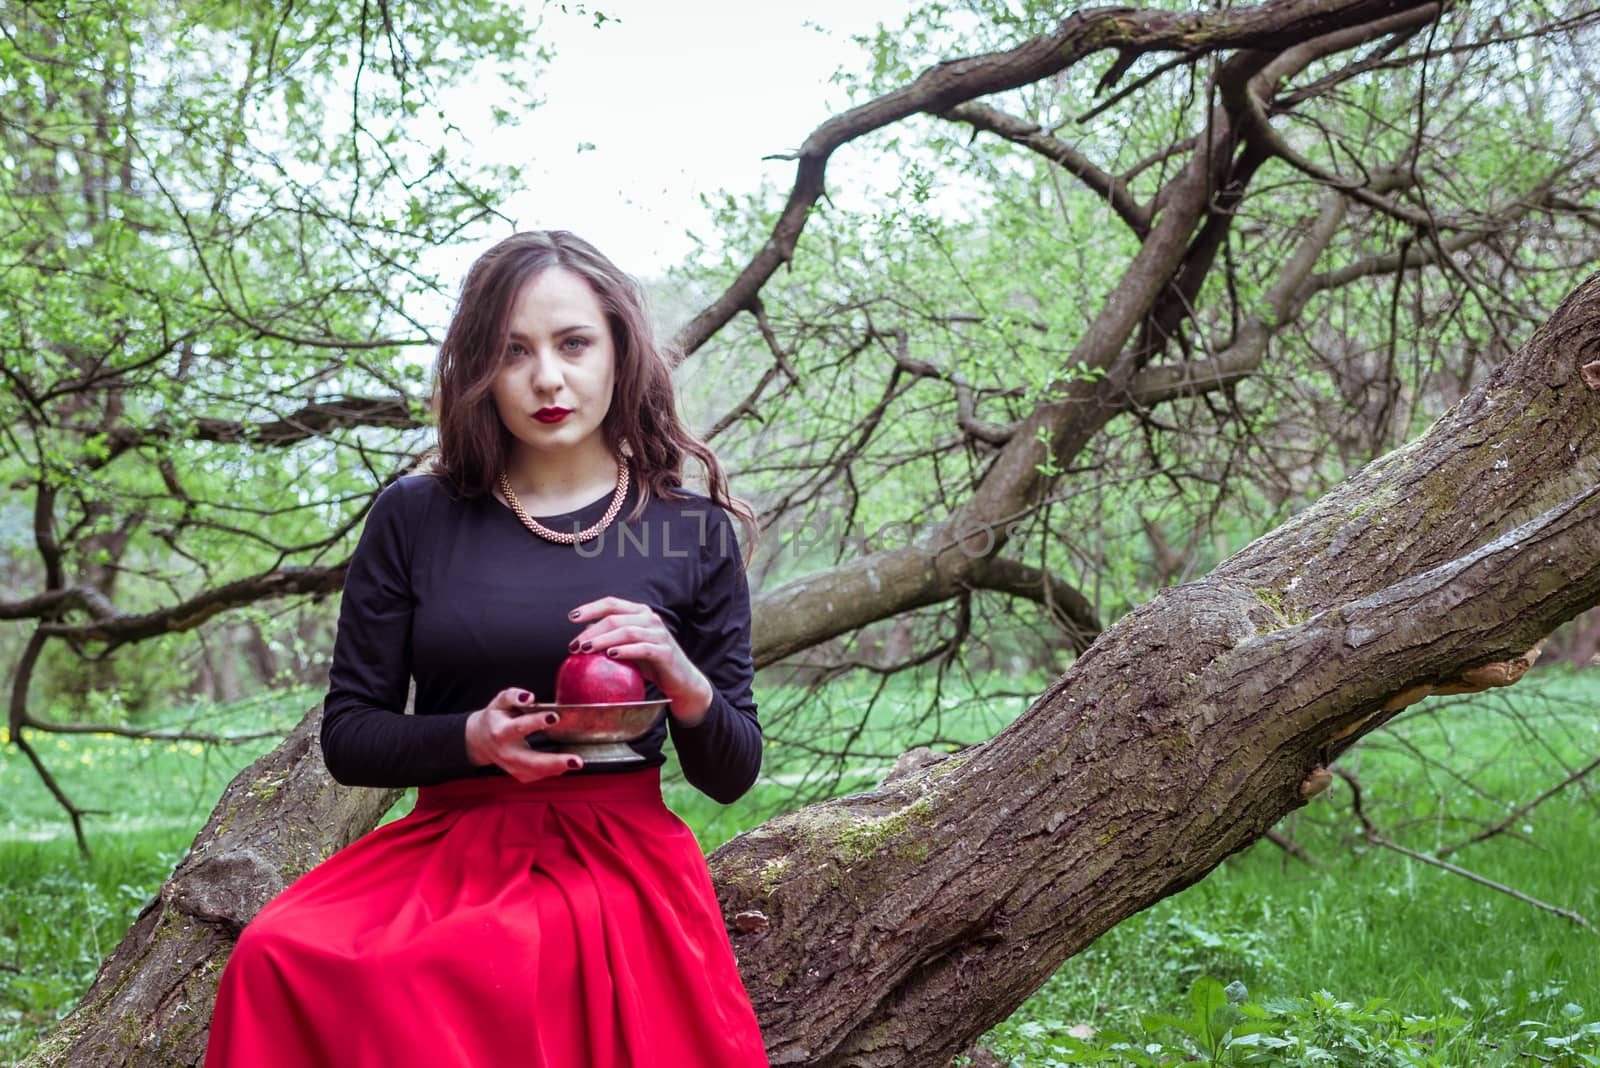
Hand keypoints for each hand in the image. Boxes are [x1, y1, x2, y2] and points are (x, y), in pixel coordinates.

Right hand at [464, 687, 582, 780]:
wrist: (480, 740)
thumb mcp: (499, 702)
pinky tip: (567, 764)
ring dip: (558, 769)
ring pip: (536, 772)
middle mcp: (506, 753)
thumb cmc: (496, 718)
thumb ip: (513, 696)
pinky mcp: (519, 775)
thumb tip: (529, 697)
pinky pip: (539, 775)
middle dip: (554, 761)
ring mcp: (512, 767)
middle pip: (531, 761)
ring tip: (576, 763)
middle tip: (576, 761)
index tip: (554, 717)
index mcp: (501, 732)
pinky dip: (554, 771)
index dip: (535, 722)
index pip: (519, 727)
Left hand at [567, 597, 714, 724]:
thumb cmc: (651, 663)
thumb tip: (582, 637)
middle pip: (615, 618)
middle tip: (575, 645)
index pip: (612, 603)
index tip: (571, 618)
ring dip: (603, 640)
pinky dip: (624, 651)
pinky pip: (642, 648)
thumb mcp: (629, 647)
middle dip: (591, 631)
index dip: (590, 608)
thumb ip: (611, 638)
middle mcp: (650, 619)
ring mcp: (659, 634)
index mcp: (640, 612)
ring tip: (587, 650)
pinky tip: (610, 655)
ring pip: (627, 631)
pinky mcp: (665, 652)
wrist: (681, 681)